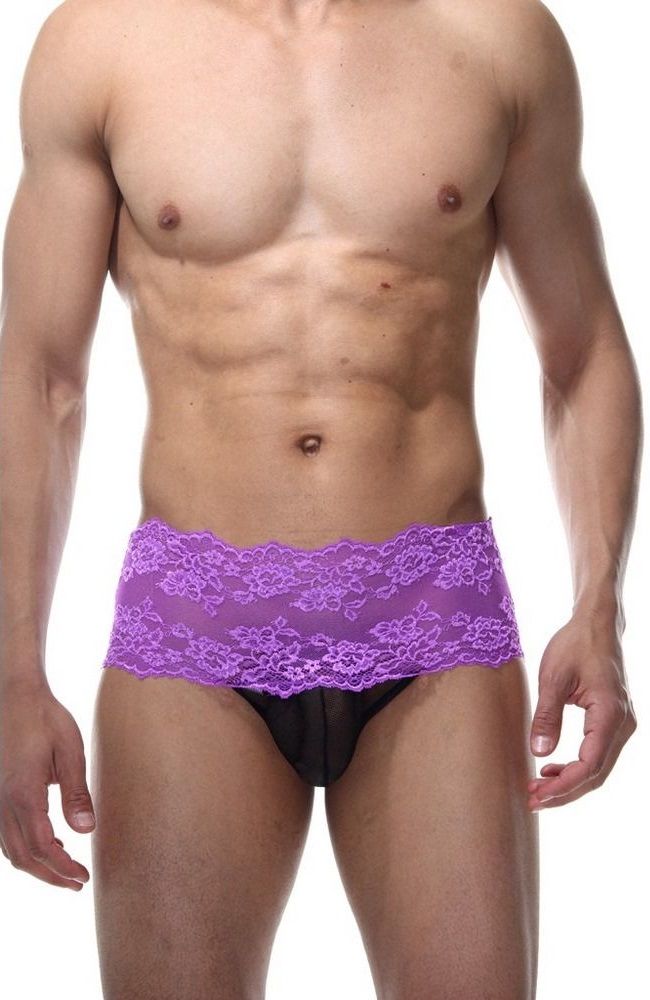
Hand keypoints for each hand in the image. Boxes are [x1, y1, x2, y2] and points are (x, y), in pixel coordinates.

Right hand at [0, 676, 95, 888]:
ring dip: (37, 865)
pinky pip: (6, 835)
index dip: (62, 867)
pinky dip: (25, 849)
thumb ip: (77, 793)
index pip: (41, 846)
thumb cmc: (46, 719)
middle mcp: (4, 803)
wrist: (16, 697)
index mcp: (23, 794)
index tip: (83, 877)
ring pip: (10, 849)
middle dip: (50, 875)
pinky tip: (47, 844)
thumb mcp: (70, 751)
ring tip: (65, 870)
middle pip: (23, 856)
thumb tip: (86, 830)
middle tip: (77, 882)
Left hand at [528, 612, 636, 810]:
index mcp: (609, 714)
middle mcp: (622, 724)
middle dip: (564, 790)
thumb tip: (539, 753)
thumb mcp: (553, 677)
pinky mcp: (613, 720)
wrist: (595, 624)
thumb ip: (547, 716)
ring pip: (598, 766)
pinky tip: (552, 767)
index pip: (589, 765)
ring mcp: (621, 723)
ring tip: (537, 786)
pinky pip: (598, 753)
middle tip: (532, 800)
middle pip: (596, 773)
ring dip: (569, 780)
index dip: (563, 785)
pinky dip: (577, 766)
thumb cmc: (574, 644)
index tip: (536, 795)